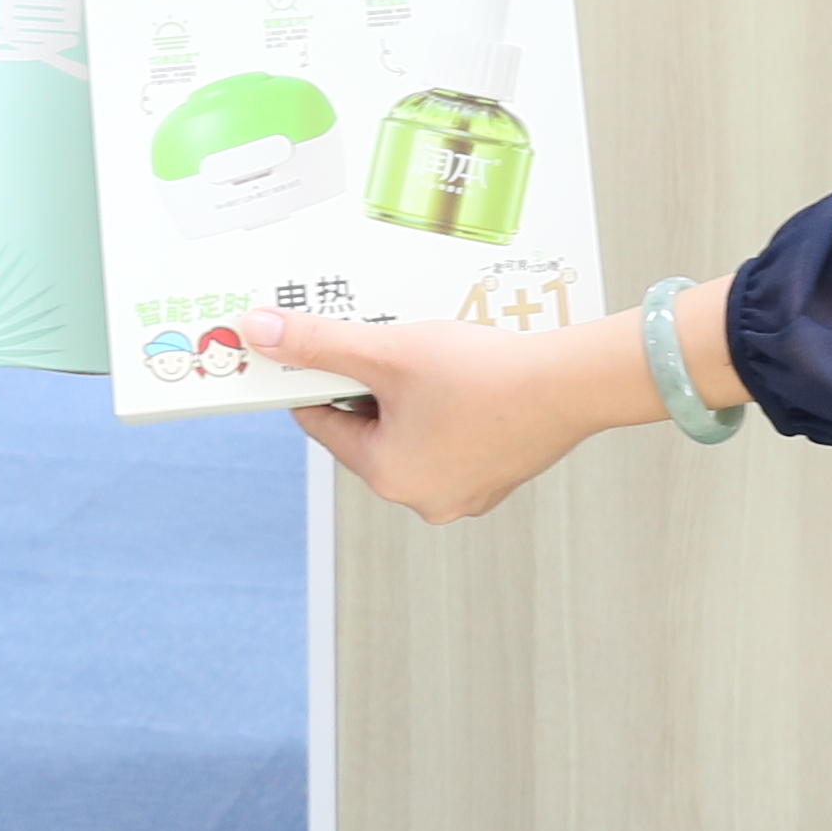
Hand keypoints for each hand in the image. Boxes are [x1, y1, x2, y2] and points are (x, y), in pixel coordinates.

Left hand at [253, 307, 629, 524]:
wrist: (572, 384)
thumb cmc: (484, 373)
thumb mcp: (389, 350)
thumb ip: (320, 343)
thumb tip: (259, 332)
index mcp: (386, 475)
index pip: (324, 422)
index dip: (320, 379)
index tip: (323, 348)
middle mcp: (421, 498)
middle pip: (370, 431)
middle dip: (375, 388)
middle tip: (393, 347)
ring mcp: (463, 494)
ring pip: (413, 435)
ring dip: (413, 399)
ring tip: (435, 362)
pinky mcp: (495, 480)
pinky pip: (452, 442)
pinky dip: (451, 413)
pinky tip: (469, 382)